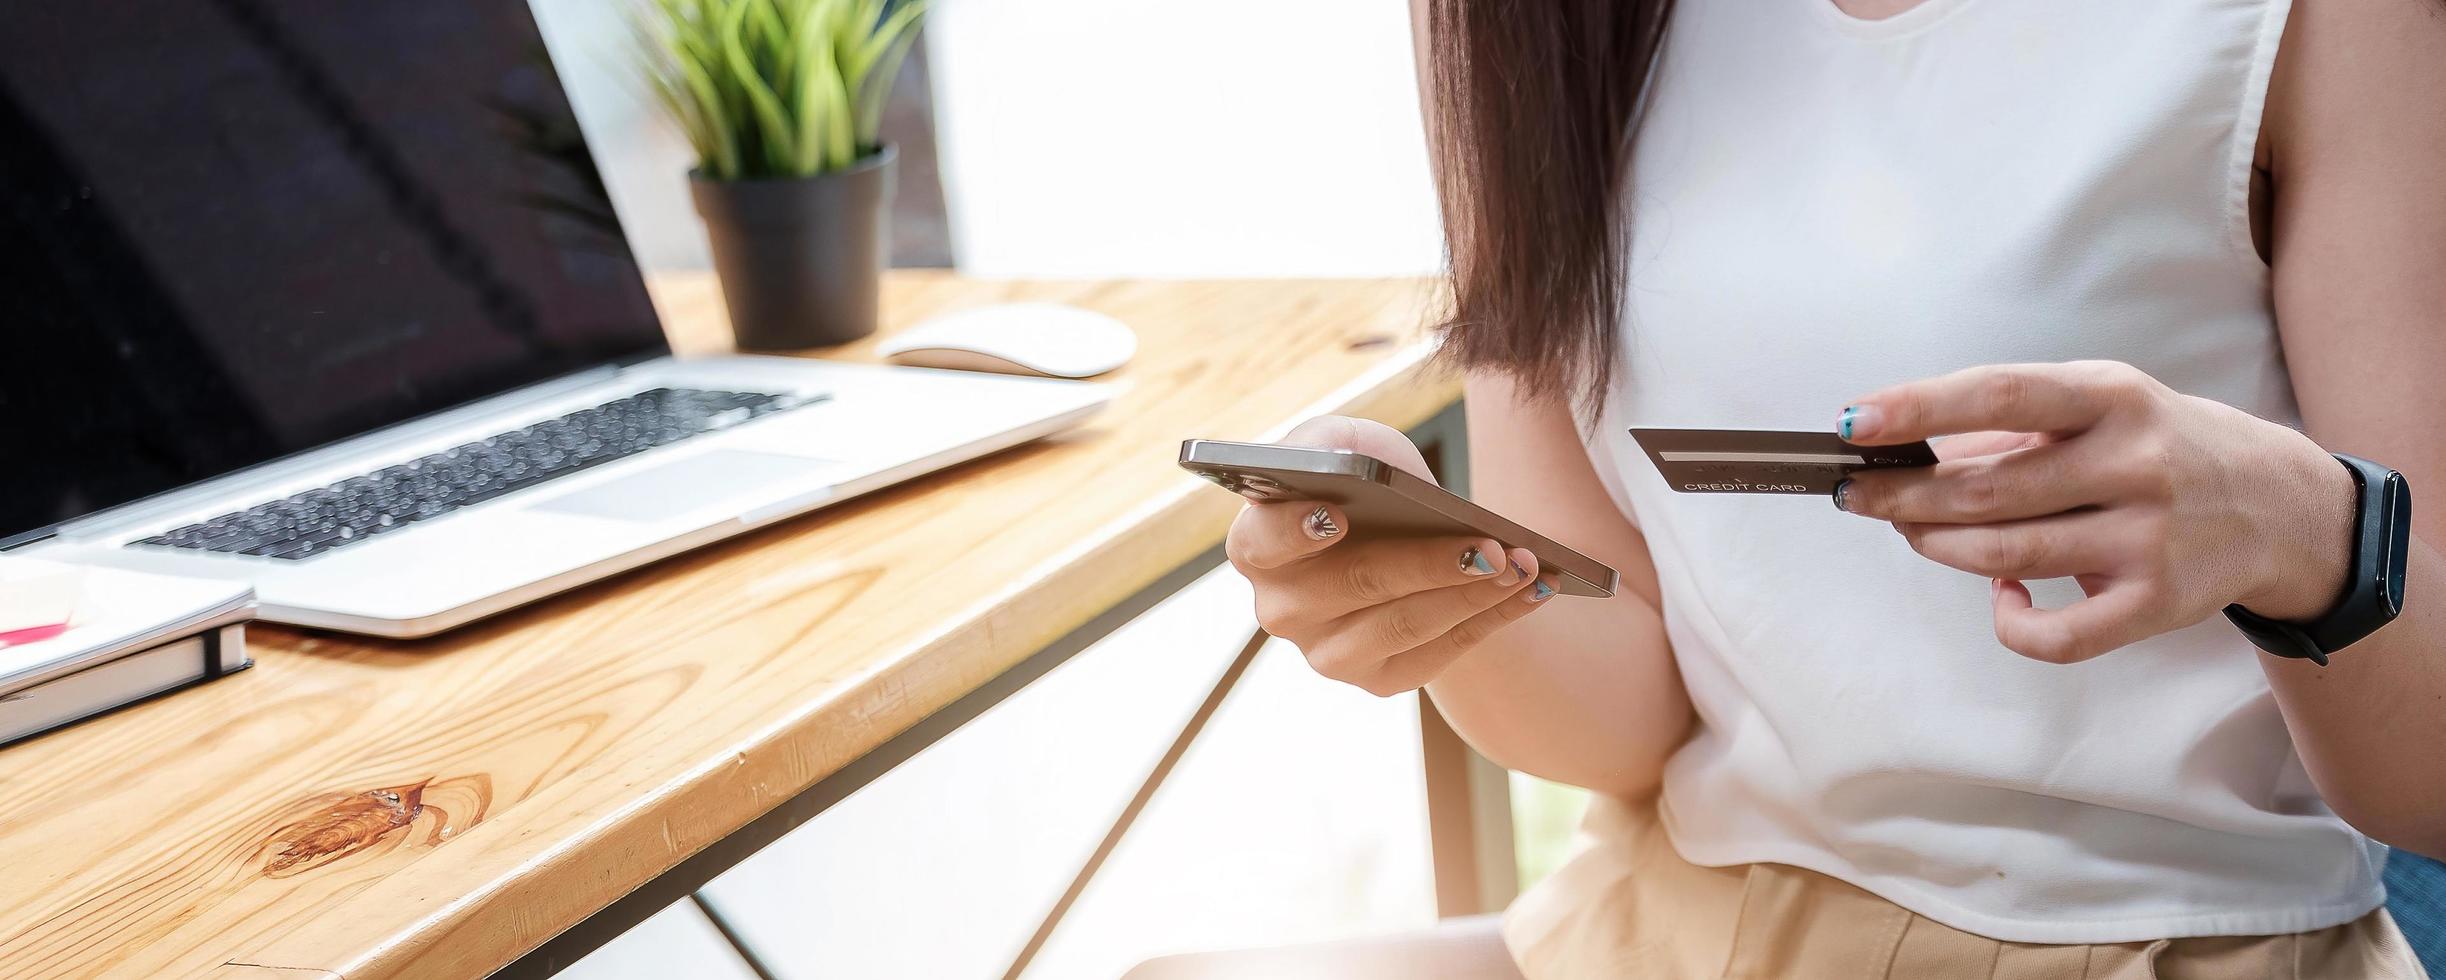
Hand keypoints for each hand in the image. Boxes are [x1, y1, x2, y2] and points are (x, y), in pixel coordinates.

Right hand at [1224, 416, 1558, 695]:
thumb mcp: (1342, 443)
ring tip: (1524, 565)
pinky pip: (1441, 653)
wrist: (1398, 537)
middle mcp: (1282, 610)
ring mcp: (1328, 654)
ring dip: (1474, 595)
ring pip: (1405, 625)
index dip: (1295, 531)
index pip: (1263, 542)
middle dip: (1429, 564)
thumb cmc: (1363, 481)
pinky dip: (1493, 619)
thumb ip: (1327, 441)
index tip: (1338, 514)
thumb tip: (1338, 457)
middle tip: (1490, 545)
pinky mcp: (1378, 681)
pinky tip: (1535, 591)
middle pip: (1356, 586)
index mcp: (1257, 546)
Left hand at [1832, 361, 2356, 663]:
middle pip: (1988, 488)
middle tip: (1860, 494)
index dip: (1918, 409)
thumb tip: (1912, 451)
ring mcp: (2149, 539)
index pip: (1999, 394)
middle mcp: (2135, 464)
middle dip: (1905, 496)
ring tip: (1912, 531)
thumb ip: (2014, 426)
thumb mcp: (2102, 405)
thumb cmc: (2163, 446)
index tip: (1854, 424)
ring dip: (1940, 546)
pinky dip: (2009, 620)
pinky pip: (2057, 634)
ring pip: (2007, 556)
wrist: (2280, 505)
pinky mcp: (2158, 603)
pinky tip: (1998, 596)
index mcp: (2113, 397)